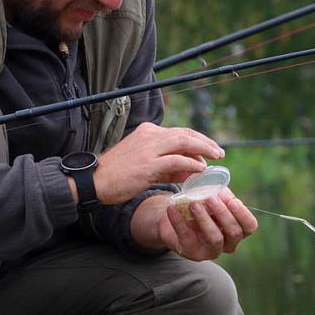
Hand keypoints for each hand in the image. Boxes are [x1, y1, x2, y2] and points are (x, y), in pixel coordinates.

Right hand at [92, 122, 223, 203]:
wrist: (94, 181)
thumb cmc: (118, 176)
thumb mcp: (145, 167)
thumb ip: (168, 167)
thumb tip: (191, 170)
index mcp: (148, 132)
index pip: (179, 132)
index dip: (197, 140)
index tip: (210, 149)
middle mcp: (150, 136)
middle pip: (185, 134)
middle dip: (205, 142)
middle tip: (219, 152)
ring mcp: (149, 148)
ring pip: (184, 142)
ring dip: (203, 149)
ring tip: (216, 158)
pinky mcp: (149, 164)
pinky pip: (177, 160)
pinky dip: (191, 164)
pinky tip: (200, 169)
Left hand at [132, 189, 257, 260]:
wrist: (177, 218)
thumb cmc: (201, 206)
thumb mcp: (212, 197)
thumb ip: (220, 194)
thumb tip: (220, 193)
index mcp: (238, 228)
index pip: (250, 226)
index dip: (243, 215)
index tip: (233, 201)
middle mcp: (229, 243)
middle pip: (234, 232)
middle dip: (223, 214)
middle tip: (211, 198)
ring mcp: (212, 251)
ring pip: (214, 238)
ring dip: (204, 219)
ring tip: (193, 203)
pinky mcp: (194, 253)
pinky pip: (187, 238)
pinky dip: (179, 222)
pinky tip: (172, 208)